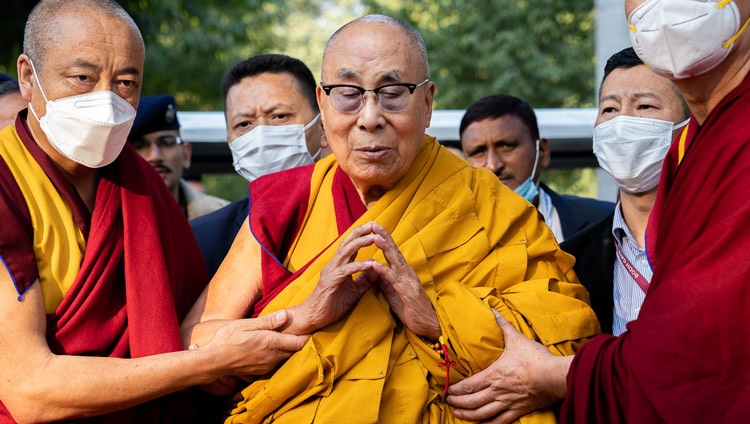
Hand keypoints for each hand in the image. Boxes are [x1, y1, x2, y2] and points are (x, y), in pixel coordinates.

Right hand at [198, 310, 309, 376]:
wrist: (213, 361)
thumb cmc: (228, 339)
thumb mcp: (247, 324)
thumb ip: (268, 321)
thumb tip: (286, 314)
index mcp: (271, 343)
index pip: (298, 342)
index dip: (307, 336)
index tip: (312, 328)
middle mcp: (272, 357)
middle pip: (293, 351)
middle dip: (298, 342)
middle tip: (302, 331)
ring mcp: (266, 366)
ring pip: (284, 358)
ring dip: (287, 350)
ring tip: (287, 339)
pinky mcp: (260, 371)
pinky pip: (274, 363)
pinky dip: (277, 356)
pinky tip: (271, 349)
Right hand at [288, 222, 381, 332]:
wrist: (314, 318)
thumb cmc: (332, 305)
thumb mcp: (354, 292)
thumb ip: (365, 281)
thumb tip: (378, 269)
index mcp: (339, 266)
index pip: (351, 246)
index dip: (362, 235)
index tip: (375, 227)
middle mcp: (334, 265)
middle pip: (347, 243)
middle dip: (361, 232)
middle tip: (374, 224)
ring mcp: (331, 272)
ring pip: (345, 253)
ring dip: (360, 244)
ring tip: (373, 238)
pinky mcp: (330, 282)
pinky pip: (345, 271)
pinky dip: (358, 266)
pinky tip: (370, 263)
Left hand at [368, 222, 440, 338]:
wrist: (428, 325)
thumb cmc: (410, 308)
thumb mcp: (393, 292)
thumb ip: (384, 279)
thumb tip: (372, 268)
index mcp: (403, 272)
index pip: (392, 252)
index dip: (383, 238)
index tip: (373, 226)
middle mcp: (407, 273)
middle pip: (394, 251)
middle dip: (384, 236)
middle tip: (373, 223)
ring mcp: (409, 281)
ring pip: (395, 261)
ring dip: (385, 249)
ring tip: (374, 237)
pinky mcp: (408, 292)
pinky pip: (394, 280)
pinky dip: (385, 271)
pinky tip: (375, 265)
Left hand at [446, 310, 570, 423]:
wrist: (555, 376)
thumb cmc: (535, 358)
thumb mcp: (516, 339)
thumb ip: (503, 325)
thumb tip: (493, 309)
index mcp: (494, 375)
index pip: (468, 385)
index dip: (455, 389)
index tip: (447, 390)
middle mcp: (497, 391)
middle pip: (471, 402)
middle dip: (457, 403)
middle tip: (448, 402)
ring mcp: (507, 403)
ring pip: (482, 414)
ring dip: (468, 415)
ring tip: (458, 414)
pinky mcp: (519, 410)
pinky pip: (500, 422)